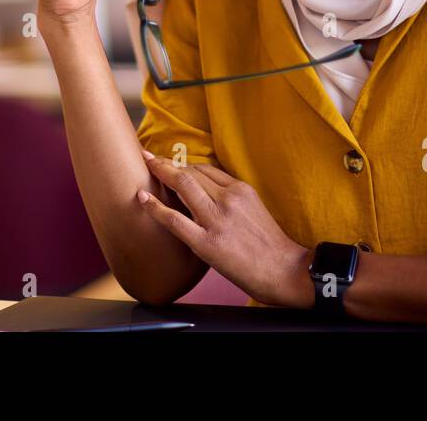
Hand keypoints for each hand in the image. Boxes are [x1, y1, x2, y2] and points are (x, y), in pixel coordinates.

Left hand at [136, 149, 314, 308]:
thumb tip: (207, 194)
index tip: (171, 164)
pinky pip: (175, 220)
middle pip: (191, 172)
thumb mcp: (255, 209)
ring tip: (144, 165)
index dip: (184, 165)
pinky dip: (155, 206)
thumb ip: (231, 199)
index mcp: (241, 190)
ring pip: (183, 186)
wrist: (284, 271)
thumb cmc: (270, 245)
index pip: (206, 169)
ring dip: (160, 172)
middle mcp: (228, 199)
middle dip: (167, 162)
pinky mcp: (206, 243)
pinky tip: (142, 197)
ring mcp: (216, 220)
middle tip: (149, 156)